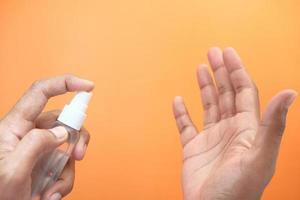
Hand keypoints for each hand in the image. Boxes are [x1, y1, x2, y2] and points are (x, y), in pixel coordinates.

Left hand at [0, 75, 93, 199]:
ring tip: (54, 190)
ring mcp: (39, 149)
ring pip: (68, 145)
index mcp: (14, 127)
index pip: (40, 93)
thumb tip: (62, 132)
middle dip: (77, 137)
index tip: (88, 86)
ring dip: (68, 169)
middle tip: (79, 154)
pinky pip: (66, 165)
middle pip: (63, 120)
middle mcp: (29, 134)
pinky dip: (64, 181)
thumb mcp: (11, 171)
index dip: (65, 83)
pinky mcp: (46, 163)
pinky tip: (49, 195)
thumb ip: (36, 144)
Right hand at [173, 47, 296, 199]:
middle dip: (220, 72)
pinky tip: (178, 100)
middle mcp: (230, 130)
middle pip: (226, 94)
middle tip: (213, 52)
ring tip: (200, 68)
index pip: (243, 92)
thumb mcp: (258, 157)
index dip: (237, 71)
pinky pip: (186, 126)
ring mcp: (211, 139)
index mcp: (246, 129)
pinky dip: (181, 113)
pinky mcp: (193, 149)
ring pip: (208, 106)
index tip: (228, 53)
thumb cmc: (237, 191)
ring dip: (205, 86)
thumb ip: (273, 125)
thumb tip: (290, 92)